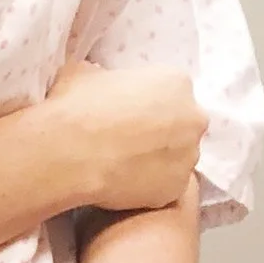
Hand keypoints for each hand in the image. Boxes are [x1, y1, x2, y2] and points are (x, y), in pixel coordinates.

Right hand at [40, 60, 207, 215]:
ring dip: (157, 160)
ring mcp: (189, 156)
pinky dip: (151, 186)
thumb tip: (99, 82)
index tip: (126, 111)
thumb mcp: (84, 73)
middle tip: (128, 139)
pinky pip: (167, 187)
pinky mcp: (177, 189)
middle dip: (161, 131)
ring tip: (123, 165)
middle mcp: (193, 118)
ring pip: (177, 158)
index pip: (170, 91)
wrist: (71, 153)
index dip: (146, 102)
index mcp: (176, 82)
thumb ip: (104, 77)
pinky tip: (125, 184)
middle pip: (182, 124)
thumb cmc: (77, 105)